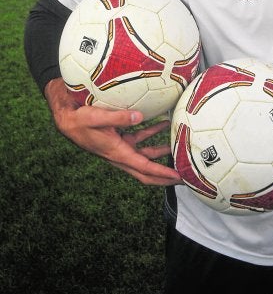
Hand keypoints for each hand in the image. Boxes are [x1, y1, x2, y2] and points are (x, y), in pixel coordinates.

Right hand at [45, 77, 181, 185]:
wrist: (67, 119)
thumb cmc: (80, 119)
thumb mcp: (97, 117)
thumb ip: (118, 117)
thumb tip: (140, 116)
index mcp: (118, 153)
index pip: (145, 168)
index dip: (163, 173)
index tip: (179, 177)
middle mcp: (121, 154)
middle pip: (148, 171)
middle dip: (166, 175)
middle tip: (185, 176)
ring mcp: (120, 147)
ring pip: (146, 154)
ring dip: (162, 152)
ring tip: (180, 147)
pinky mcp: (119, 138)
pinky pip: (140, 139)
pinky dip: (152, 133)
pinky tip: (163, 123)